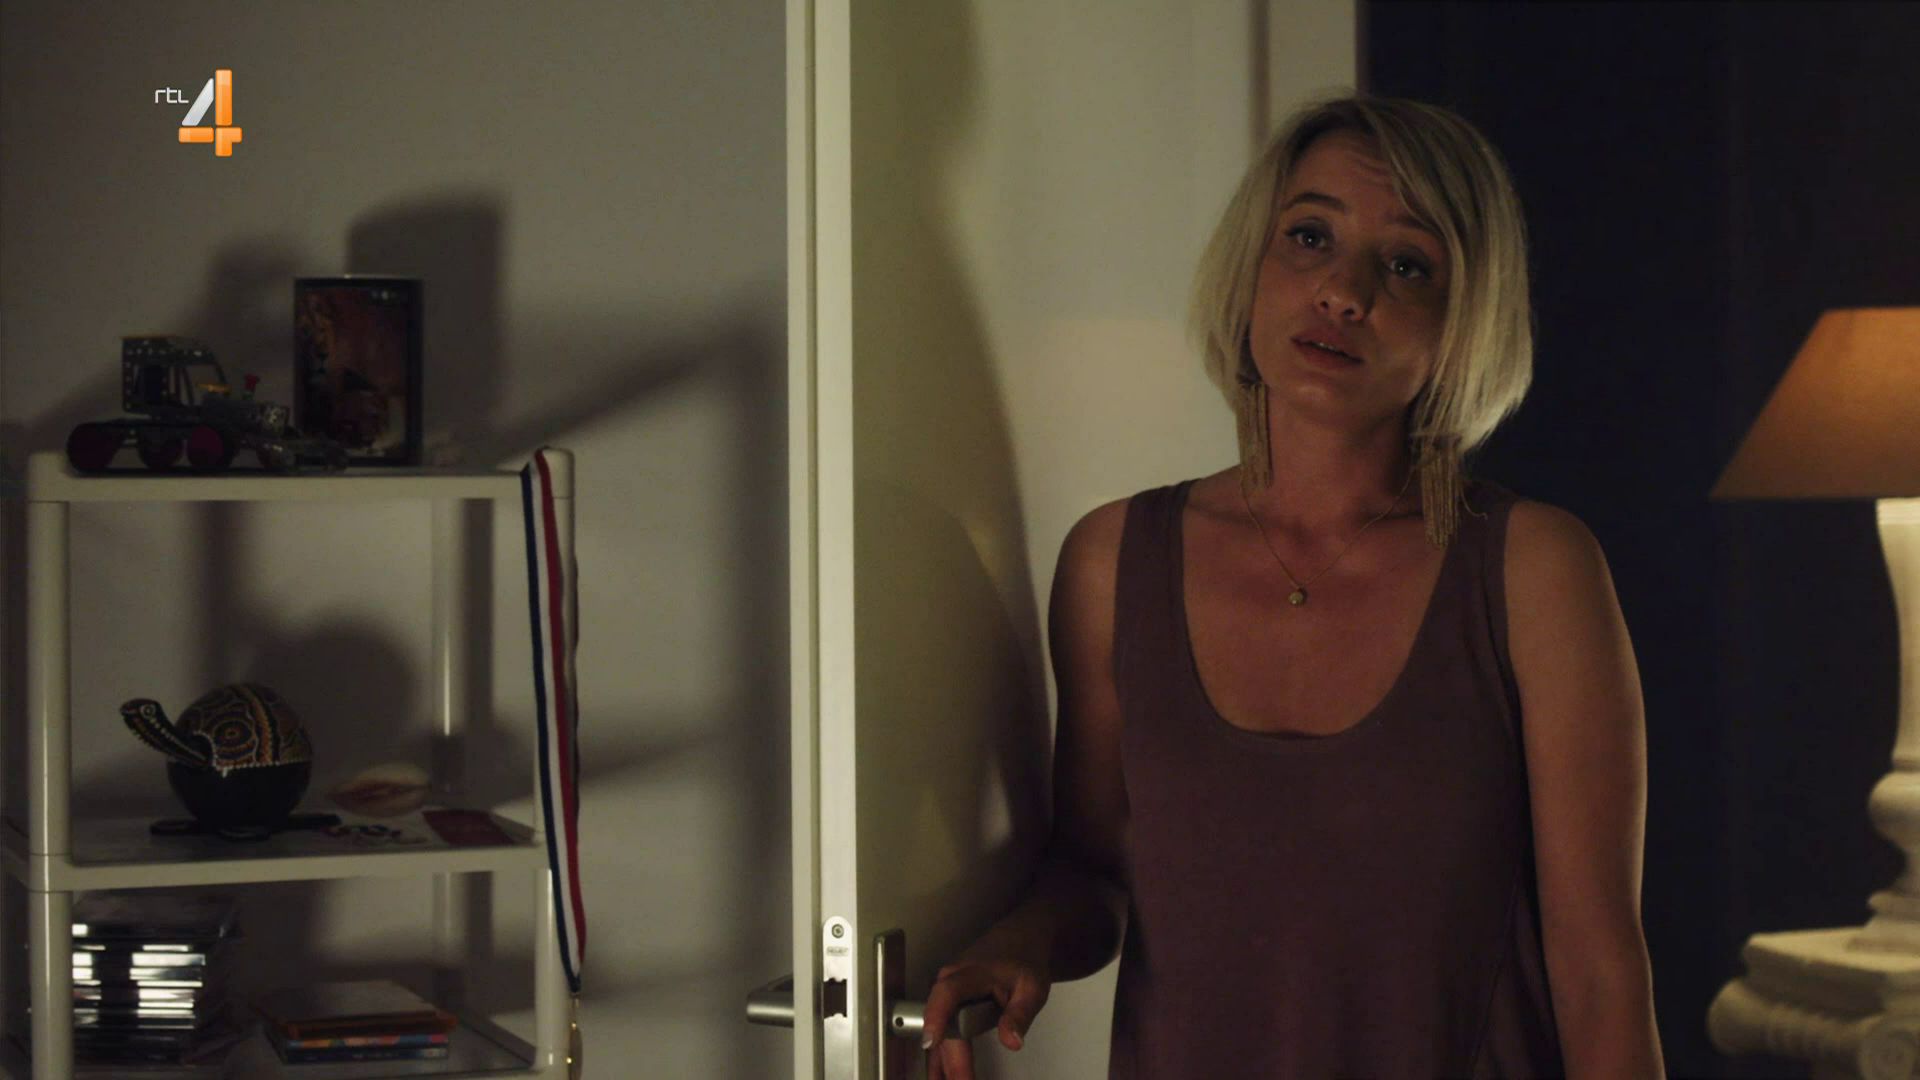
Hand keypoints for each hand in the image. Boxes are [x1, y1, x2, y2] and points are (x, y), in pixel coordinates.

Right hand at [922, 954, 1050, 1079]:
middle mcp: (948, 982)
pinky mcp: (946, 1003)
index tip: (932, 1042)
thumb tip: (1011, 1041)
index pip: (947, 994)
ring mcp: (943, 992)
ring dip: (940, 1064)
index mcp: (969, 974)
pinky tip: (942, 1077)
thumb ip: (1019, 1014)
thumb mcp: (1032, 987)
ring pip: (939, 1034)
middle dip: (951, 1062)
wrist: (1018, 939)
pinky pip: (941, 1033)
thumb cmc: (1023, 960)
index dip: (937, 1017)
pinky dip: (943, 1058)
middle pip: (945, 1027)